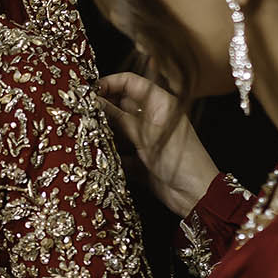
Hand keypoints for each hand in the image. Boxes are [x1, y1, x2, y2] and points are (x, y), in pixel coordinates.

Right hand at [97, 72, 219, 214]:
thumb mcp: (146, 135)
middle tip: (81, 115)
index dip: (109, 83)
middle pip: (121, 106)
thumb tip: (95, 102)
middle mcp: (152, 118)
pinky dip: (111, 157)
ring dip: (104, 134)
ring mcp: (146, 140)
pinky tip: (99, 160)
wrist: (196, 194)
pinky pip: (120, 154)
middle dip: (102, 110)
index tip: (89, 92)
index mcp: (159, 103)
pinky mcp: (141, 161)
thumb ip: (119, 118)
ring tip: (86, 136)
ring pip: (119, 131)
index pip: (130, 83)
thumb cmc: (180, 158)